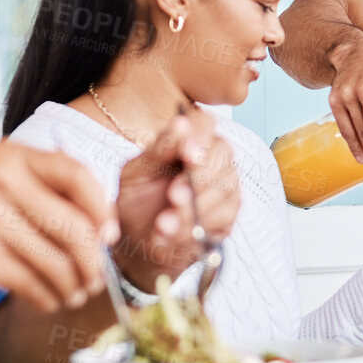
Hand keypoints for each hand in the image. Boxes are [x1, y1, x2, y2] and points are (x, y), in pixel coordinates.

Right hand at [0, 143, 113, 312]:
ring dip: (74, 286)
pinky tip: (49, 299)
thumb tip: (99, 218)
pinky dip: (48, 298)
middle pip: (75, 228)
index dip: (102, 210)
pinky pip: (32, 285)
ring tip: (75, 293)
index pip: (78, 176)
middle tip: (97, 277)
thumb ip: (39, 181)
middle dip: (94, 260)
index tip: (108, 234)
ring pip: (57, 264)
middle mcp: (2, 184)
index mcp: (11, 156)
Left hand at [113, 108, 238, 289]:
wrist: (136, 240)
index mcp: (187, 141)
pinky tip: (170, 234)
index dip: (200, 138)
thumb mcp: (137, 172)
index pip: (205, 125)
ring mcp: (224, 189)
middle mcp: (212, 160)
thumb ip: (159, 149)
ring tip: (163, 224)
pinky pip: (220, 220)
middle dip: (198, 177)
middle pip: (222, 155)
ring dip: (191, 210)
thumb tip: (181, 123)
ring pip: (223, 190)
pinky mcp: (226, 219)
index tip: (187, 153)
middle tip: (173, 195)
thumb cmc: (137, 199)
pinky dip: (193, 229)